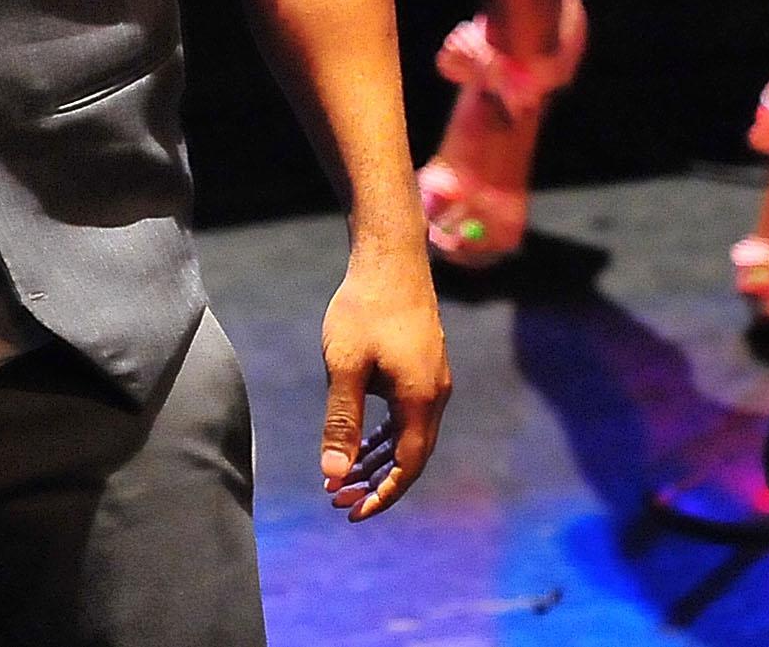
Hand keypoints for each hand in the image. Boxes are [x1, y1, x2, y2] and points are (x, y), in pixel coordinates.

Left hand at [319, 250, 449, 521]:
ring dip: (378, 459)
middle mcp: (434, 394)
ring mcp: (432, 379)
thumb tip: (334, 476)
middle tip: (338, 499)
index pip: (407, 466)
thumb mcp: (344, 367)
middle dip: (376, 482)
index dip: (381, 495)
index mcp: (420, 399)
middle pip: (411, 455)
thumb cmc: (364, 308)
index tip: (350, 512)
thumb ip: (341, 423)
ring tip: (344, 477)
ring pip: (408, 435)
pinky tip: (361, 440)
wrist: (390, 256)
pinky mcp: (423, 366)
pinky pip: (407, 414)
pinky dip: (384, 433)